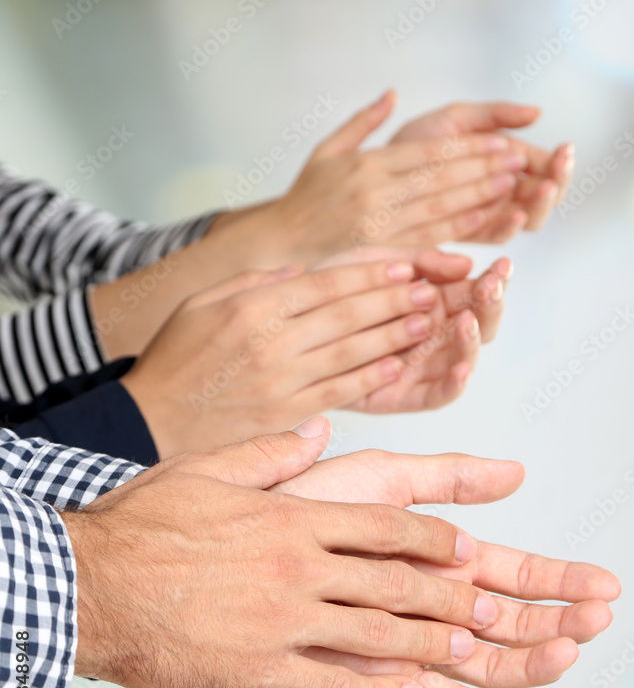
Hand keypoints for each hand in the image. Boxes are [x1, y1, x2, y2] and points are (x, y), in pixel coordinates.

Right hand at [62, 425, 505, 687]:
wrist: (90, 585)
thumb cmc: (145, 524)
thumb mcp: (208, 467)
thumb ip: (272, 450)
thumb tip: (318, 428)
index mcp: (293, 518)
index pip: (384, 525)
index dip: (433, 537)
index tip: (467, 547)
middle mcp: (300, 569)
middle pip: (394, 581)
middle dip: (448, 595)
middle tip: (490, 608)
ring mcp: (284, 622)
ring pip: (377, 633)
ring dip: (428, 642)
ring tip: (466, 650)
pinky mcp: (260, 669)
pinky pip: (334, 686)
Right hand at [121, 257, 457, 456]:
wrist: (150, 420)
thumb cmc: (175, 359)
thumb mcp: (199, 304)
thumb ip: (250, 283)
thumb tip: (298, 274)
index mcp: (252, 307)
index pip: (325, 284)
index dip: (371, 275)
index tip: (405, 267)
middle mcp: (271, 342)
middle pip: (347, 314)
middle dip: (393, 300)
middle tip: (430, 289)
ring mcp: (281, 380)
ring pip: (350, 352)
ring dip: (393, 336)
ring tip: (426, 322)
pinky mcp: (286, 414)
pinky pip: (338, 391)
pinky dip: (370, 378)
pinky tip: (397, 365)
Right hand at [203, 91, 528, 266]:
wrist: (277, 246)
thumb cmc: (304, 200)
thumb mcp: (325, 152)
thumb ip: (361, 123)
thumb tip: (391, 94)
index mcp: (365, 165)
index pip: (426, 153)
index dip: (466, 147)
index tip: (498, 141)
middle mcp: (373, 194)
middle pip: (439, 178)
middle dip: (482, 167)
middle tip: (518, 158)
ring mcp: (378, 225)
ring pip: (439, 207)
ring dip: (479, 194)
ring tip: (511, 182)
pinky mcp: (380, 252)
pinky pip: (428, 238)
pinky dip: (459, 228)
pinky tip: (486, 219)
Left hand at [272, 432, 620, 687]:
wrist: (232, 539)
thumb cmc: (299, 499)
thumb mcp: (379, 477)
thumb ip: (444, 476)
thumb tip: (517, 471)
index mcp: (425, 554)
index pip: (505, 570)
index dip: (553, 578)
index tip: (600, 584)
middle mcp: (418, 599)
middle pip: (502, 617)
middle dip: (555, 618)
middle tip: (601, 617)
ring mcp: (397, 636)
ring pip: (478, 658)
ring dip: (527, 658)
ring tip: (572, 649)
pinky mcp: (370, 670)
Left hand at [317, 245, 510, 411]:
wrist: (285, 326)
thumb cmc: (330, 289)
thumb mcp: (375, 262)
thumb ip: (420, 260)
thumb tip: (467, 262)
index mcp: (433, 301)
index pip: (474, 292)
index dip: (493, 280)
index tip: (502, 265)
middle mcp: (433, 336)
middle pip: (478, 326)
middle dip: (490, 307)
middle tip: (490, 289)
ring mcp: (420, 367)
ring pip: (463, 360)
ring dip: (473, 342)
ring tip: (468, 320)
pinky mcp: (402, 396)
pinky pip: (436, 396)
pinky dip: (454, 384)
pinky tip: (461, 368)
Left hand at [392, 100, 574, 242]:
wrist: (375, 169)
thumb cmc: (414, 142)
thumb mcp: (457, 119)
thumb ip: (495, 115)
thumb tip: (538, 113)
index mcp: (505, 163)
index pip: (545, 168)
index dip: (559, 161)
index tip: (566, 149)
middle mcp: (501, 193)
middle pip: (543, 197)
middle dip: (556, 183)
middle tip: (557, 172)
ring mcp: (486, 216)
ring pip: (527, 220)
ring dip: (539, 205)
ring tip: (544, 189)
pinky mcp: (465, 236)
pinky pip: (493, 236)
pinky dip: (508, 225)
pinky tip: (516, 213)